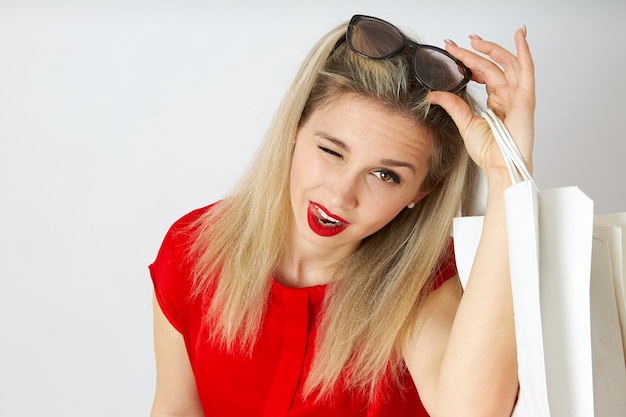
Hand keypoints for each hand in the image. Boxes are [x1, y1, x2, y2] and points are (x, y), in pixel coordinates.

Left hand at [430, 28, 534, 177]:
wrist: (500, 166)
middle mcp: (508, 95)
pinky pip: (526, 70)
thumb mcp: (465, 123)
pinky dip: (524, 52)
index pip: (482, 73)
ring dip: (492, 48)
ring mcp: (517, 95)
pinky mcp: (525, 98)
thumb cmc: (490, 152)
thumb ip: (453, 105)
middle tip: (455, 44)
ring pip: (507, 63)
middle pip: (491, 66)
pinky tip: (519, 37)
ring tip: (474, 40)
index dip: (468, 60)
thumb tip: (434, 94)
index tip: (451, 51)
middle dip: (474, 52)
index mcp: (496, 101)